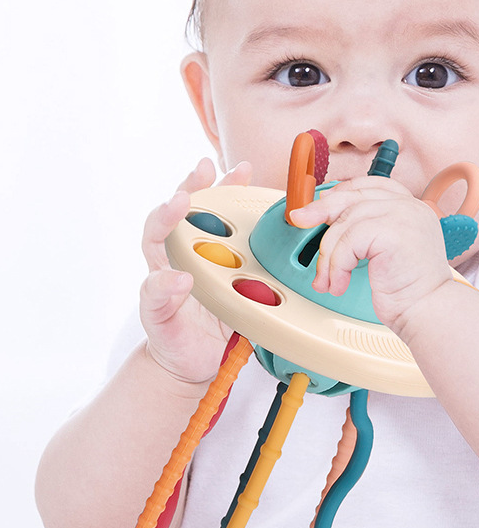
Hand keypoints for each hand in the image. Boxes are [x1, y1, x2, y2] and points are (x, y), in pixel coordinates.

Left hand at [140, 158, 252, 382]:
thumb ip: (159, 300)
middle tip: (210, 167)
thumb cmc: (171, 338)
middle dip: (200, 185)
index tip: (180, 202)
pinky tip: (271, 208)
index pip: (157, 232)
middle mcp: (188, 255)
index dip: (166, 213)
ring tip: (245, 170)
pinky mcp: (238, 269)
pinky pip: (247, 241)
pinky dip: (257, 221)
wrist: (194, 360)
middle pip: (190, 213)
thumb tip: (178, 278)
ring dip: (231, 193)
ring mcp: (215, 260)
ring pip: (221, 220)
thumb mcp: (159, 322)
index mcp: (163, 264)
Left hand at [289, 176, 451, 333]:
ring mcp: (403, 216)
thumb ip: (365, 230)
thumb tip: (326, 217)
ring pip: (346, 223)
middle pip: (353, 196)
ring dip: (329, 256)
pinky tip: (340, 283)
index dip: (341, 191)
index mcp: (411, 207)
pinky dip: (337, 266)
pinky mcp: (392, 232)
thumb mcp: (384, 250)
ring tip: (328, 280)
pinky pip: (348, 242)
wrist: (428, 310)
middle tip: (300, 220)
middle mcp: (410, 206)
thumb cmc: (408, 289)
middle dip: (321, 209)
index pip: (371, 184)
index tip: (320, 204)